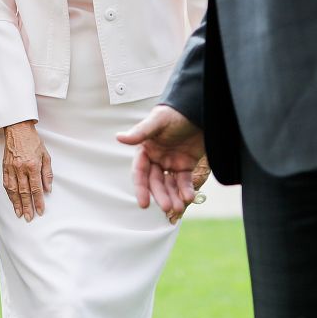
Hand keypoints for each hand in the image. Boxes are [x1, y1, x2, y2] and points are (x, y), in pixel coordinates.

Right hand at [0, 121, 52, 221]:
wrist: (18, 129)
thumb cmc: (33, 141)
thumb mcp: (46, 155)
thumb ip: (47, 174)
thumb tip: (48, 190)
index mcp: (33, 165)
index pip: (36, 188)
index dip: (38, 201)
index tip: (40, 211)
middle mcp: (21, 168)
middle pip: (24, 192)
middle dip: (27, 206)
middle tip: (29, 218)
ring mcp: (11, 168)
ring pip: (13, 190)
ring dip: (16, 203)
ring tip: (20, 214)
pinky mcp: (4, 167)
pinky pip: (6, 184)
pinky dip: (9, 194)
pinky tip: (12, 201)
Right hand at [117, 104, 205, 219]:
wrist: (198, 109)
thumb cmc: (174, 113)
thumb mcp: (158, 121)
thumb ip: (140, 132)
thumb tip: (119, 138)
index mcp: (146, 149)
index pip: (140, 172)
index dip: (141, 188)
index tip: (143, 203)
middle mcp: (156, 158)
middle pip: (156, 182)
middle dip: (161, 195)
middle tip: (168, 207)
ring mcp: (171, 163)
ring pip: (170, 185)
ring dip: (173, 197)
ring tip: (179, 208)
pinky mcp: (186, 165)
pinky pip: (184, 181)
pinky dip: (186, 190)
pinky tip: (189, 197)